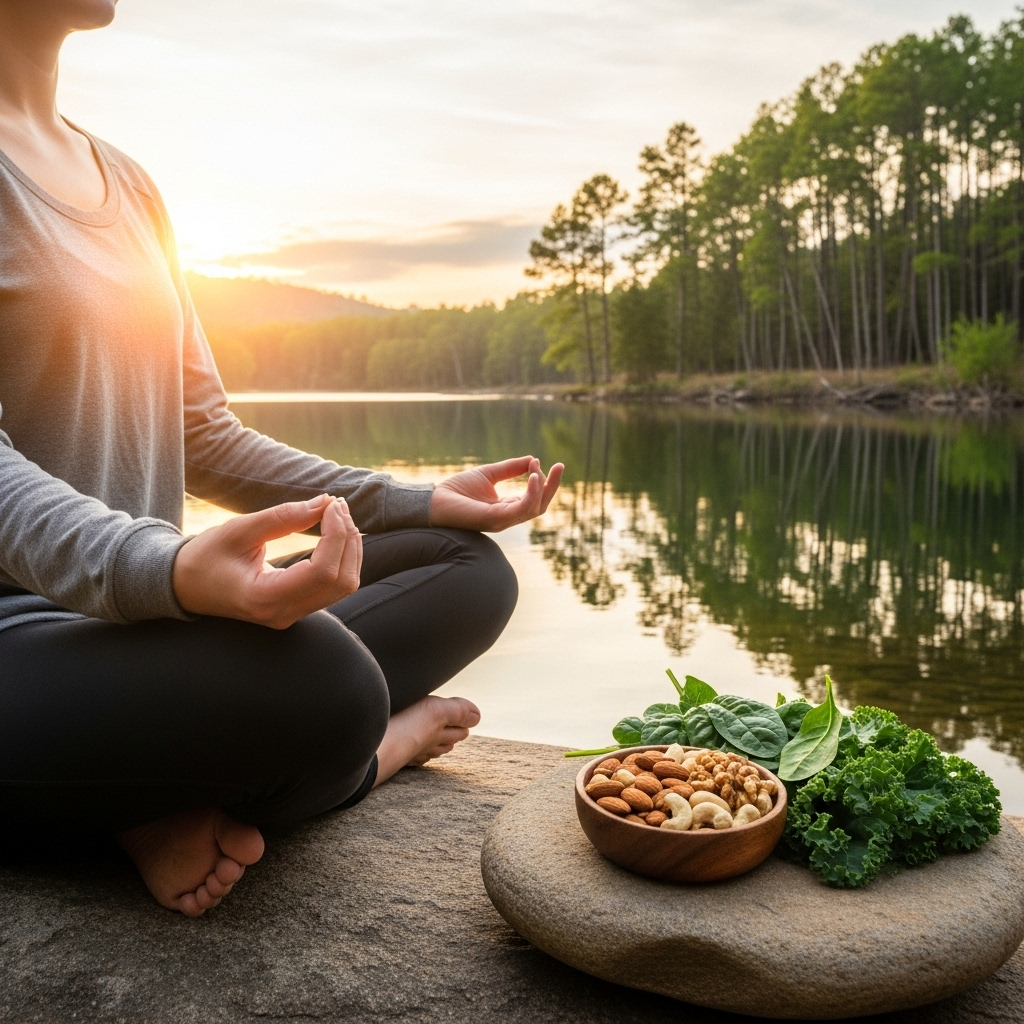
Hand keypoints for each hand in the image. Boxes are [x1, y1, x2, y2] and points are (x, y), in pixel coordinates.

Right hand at [173, 494, 362, 628]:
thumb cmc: (205, 557)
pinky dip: (342, 558)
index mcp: (264, 598)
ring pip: (343, 586)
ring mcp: (292, 615)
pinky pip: (334, 586)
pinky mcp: (297, 608)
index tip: (332, 504)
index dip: (336, 535)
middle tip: (337, 504)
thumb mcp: (238, 531)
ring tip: (337, 514)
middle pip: (341, 581)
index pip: (322, 572)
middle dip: (347, 539)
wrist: (184, 587)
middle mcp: (283, 614)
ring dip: (349, 548)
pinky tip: (336, 532)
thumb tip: (325, 502)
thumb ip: (282, 517)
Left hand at [430, 456, 563, 531]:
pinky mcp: (496, 519)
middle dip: (552, 486)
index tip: (539, 460)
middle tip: (560, 466)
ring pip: (535, 508)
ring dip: (542, 487)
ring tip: (538, 468)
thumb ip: (510, 468)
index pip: (534, 498)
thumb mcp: (489, 474)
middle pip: (540, 505)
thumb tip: (532, 459)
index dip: (542, 480)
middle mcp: (508, 517)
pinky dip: (531, 493)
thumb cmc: (457, 491)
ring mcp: (503, 520)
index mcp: (507, 508)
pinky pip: (522, 508)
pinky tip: (532, 477)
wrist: (434, 501)